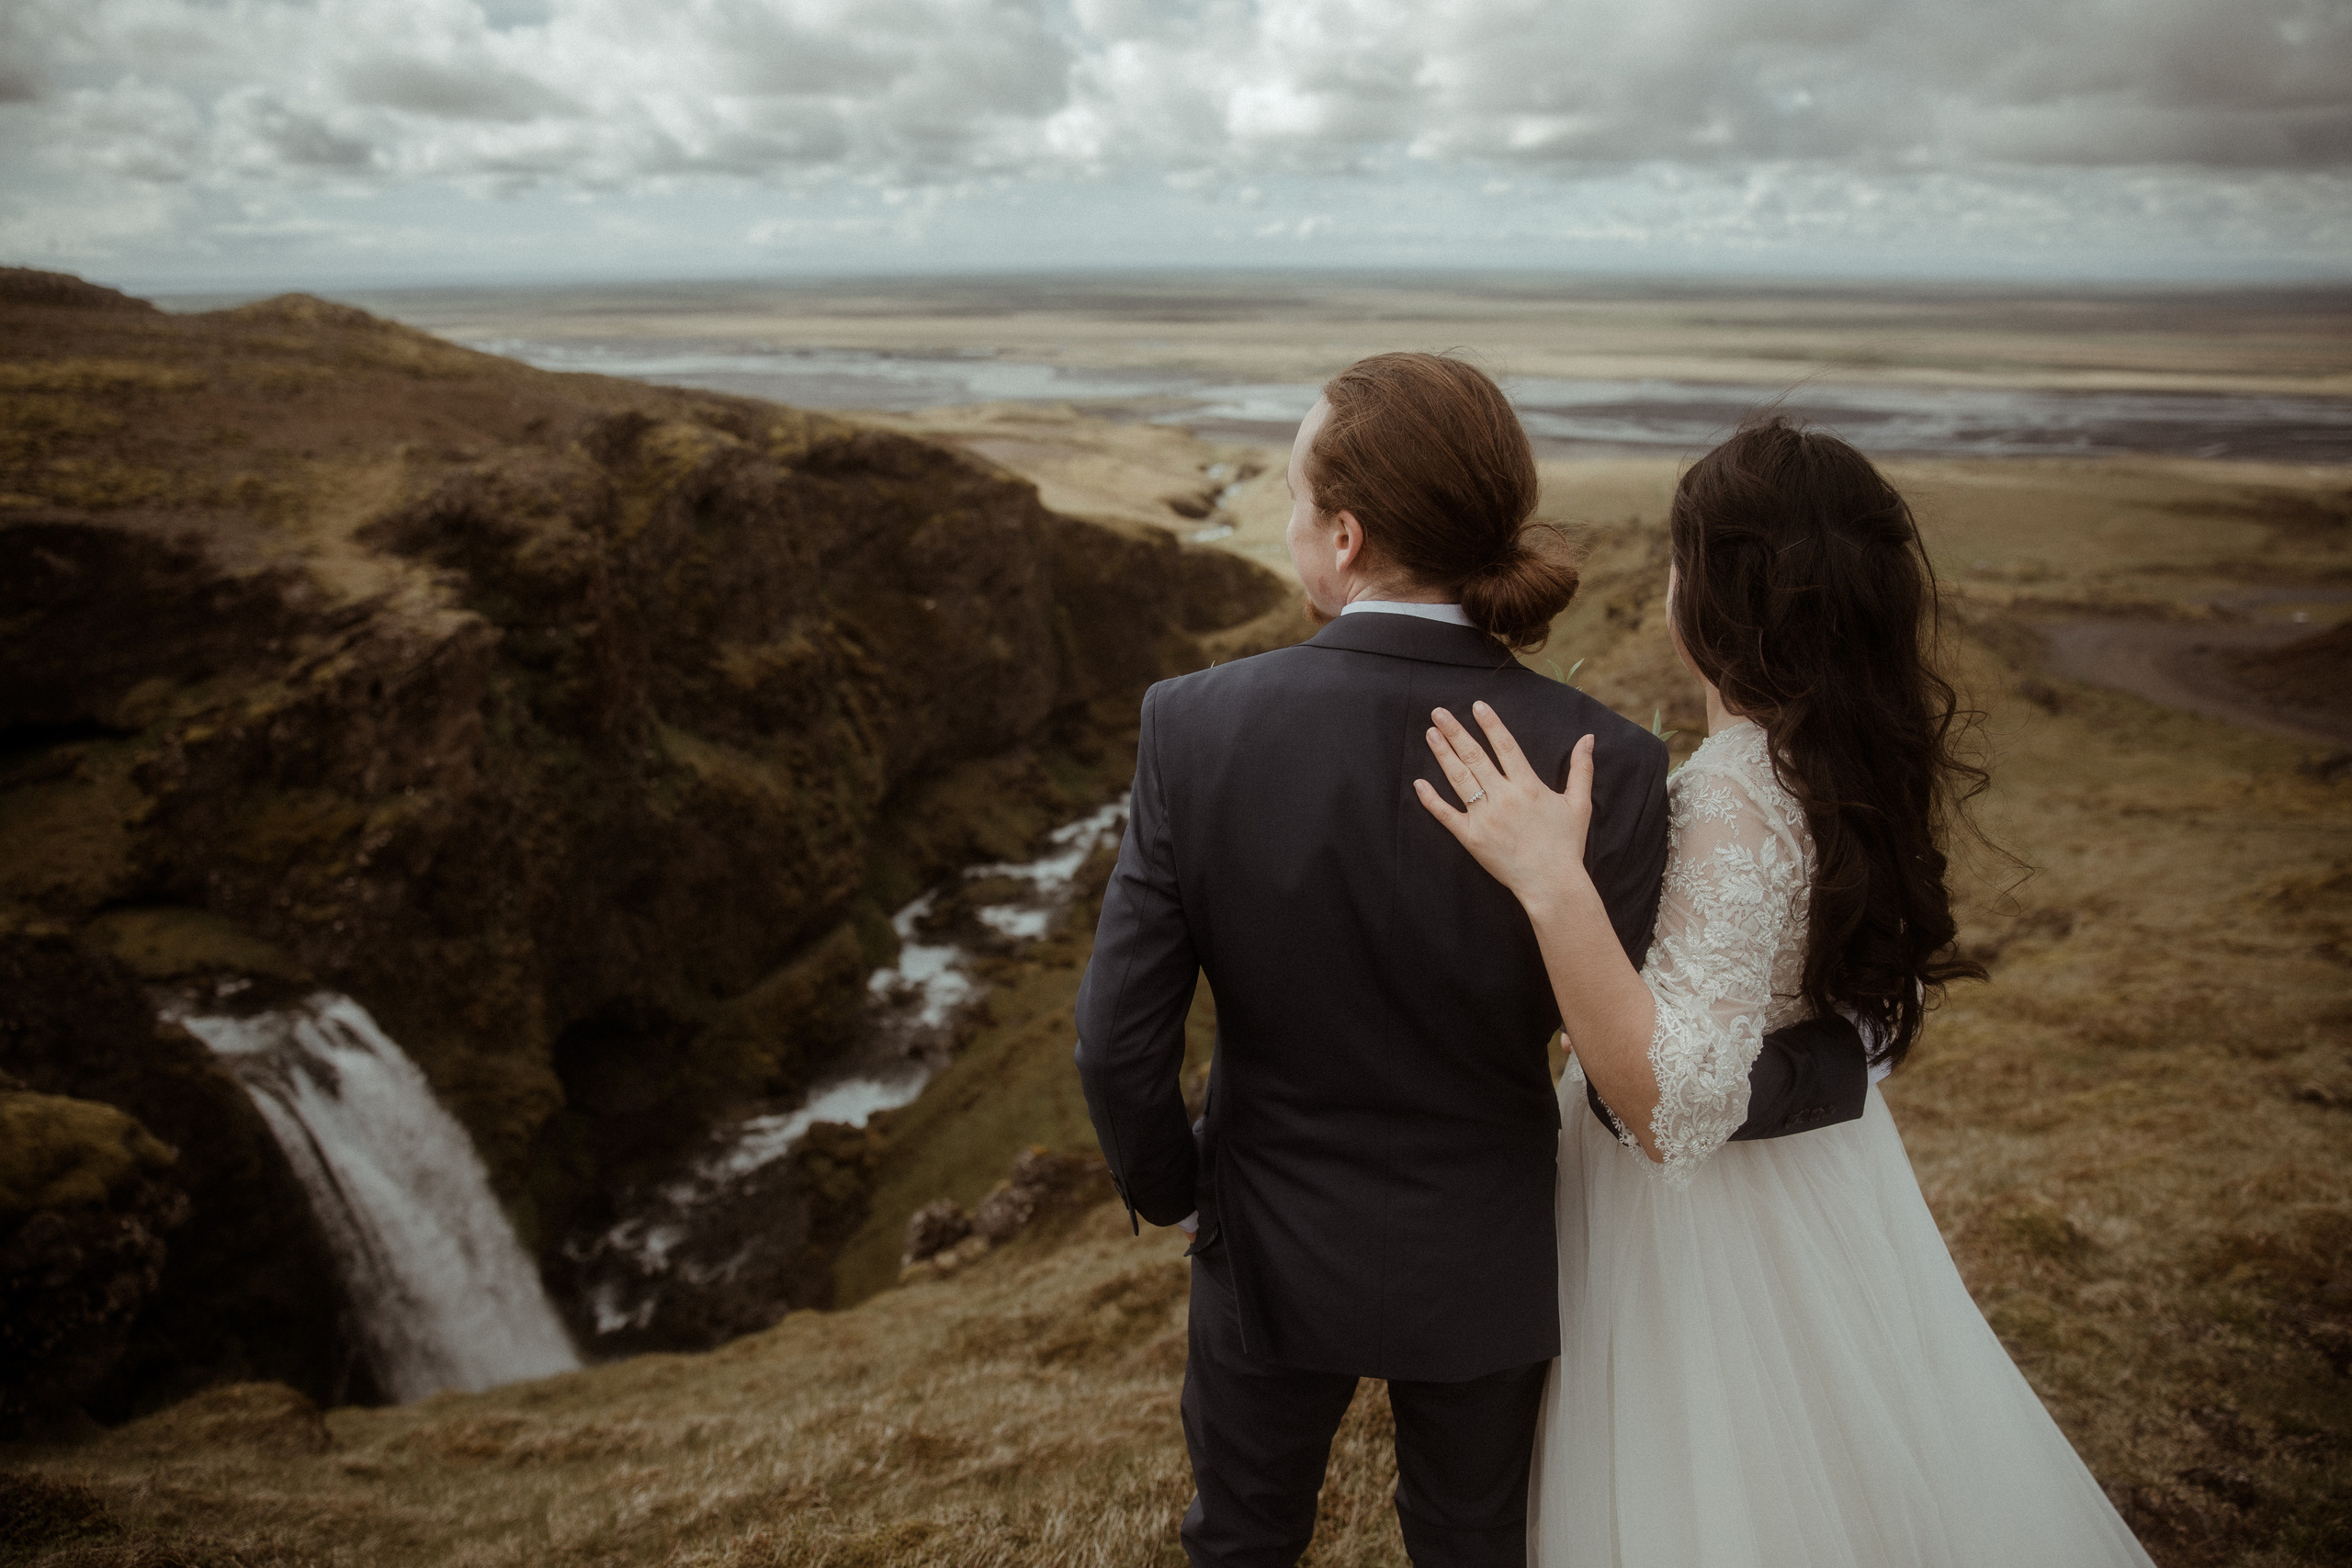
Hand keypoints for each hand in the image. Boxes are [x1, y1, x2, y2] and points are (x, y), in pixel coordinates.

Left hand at [1414, 702, 1595, 910]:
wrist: (1552, 883)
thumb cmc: (1566, 845)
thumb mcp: (1579, 804)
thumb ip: (1582, 768)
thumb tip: (1588, 737)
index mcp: (1528, 786)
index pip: (1506, 747)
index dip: (1491, 724)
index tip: (1476, 706)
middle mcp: (1504, 798)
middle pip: (1475, 756)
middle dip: (1455, 732)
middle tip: (1438, 712)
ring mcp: (1485, 818)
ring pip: (1459, 779)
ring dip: (1443, 754)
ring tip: (1430, 734)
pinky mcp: (1471, 838)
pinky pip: (1446, 815)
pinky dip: (1431, 799)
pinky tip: (1419, 782)